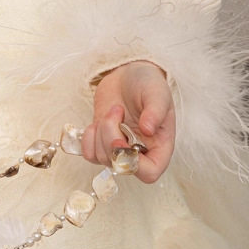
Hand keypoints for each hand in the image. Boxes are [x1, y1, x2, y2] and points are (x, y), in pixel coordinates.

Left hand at [85, 60, 174, 183]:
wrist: (128, 74)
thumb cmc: (148, 84)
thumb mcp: (158, 93)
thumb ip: (155, 110)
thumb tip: (148, 129)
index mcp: (159, 146)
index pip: (150, 173)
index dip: (134, 164)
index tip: (125, 140)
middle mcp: (139, 152)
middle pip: (121, 166)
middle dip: (111, 139)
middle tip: (117, 111)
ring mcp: (119, 149)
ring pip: (102, 158)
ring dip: (101, 132)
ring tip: (114, 110)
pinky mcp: (101, 142)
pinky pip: (89, 153)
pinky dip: (88, 138)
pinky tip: (98, 121)